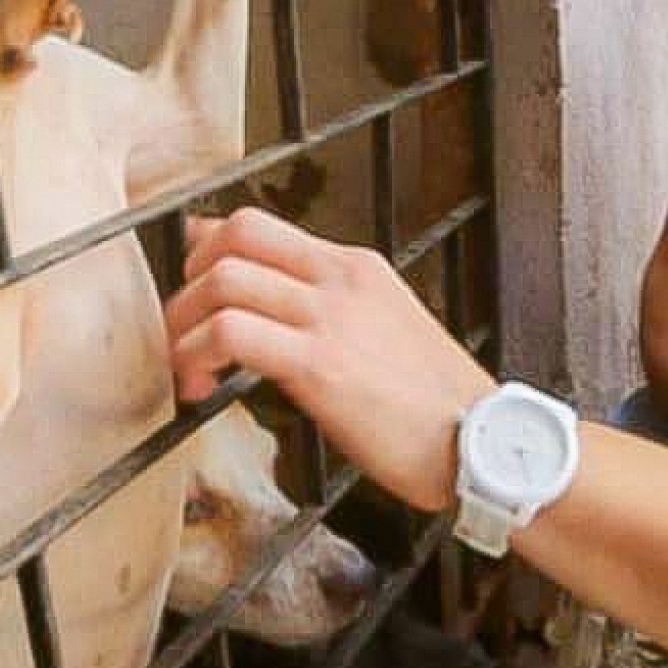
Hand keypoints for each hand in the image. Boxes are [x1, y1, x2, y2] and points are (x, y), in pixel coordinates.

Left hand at [164, 208, 495, 510]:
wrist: (485, 442)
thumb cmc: (436, 405)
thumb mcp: (386, 329)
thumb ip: (329, 310)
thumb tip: (271, 310)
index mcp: (356, 267)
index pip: (259, 225)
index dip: (204, 249)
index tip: (190, 287)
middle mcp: (340, 279)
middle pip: (232, 238)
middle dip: (185, 284)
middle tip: (182, 331)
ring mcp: (330, 318)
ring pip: (222, 281)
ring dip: (183, 324)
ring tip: (186, 366)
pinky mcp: (320, 364)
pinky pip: (233, 334)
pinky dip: (197, 356)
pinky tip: (201, 389)